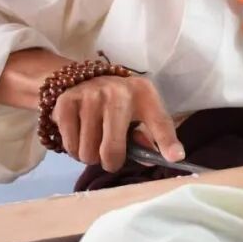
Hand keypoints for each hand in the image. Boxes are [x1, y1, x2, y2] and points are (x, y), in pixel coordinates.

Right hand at [52, 75, 182, 171]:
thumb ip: (149, 136)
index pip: (159, 121)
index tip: (176, 158)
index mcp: (144, 94)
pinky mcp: (67, 101)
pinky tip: (80, 136)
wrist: (84, 79)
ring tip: (94, 142)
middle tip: (111, 159)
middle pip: (113, 148)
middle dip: (111, 162)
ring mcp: (91, 95)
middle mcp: (118, 92)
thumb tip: (155, 160)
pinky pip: (70, 144)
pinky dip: (74, 149)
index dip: (167, 142)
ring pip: (88, 151)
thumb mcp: (140, 113)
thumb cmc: (121, 104)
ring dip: (90, 155)